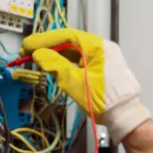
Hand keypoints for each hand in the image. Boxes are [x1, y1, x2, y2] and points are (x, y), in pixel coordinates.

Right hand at [21, 29, 150, 142]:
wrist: (126, 116)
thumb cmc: (103, 99)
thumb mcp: (75, 83)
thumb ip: (55, 66)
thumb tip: (38, 54)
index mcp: (97, 46)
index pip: (66, 35)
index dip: (44, 39)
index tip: (26, 45)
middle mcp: (101, 46)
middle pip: (70, 40)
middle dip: (47, 46)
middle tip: (27, 53)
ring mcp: (103, 56)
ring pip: (74, 50)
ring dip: (55, 53)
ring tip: (36, 59)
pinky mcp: (102, 67)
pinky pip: (80, 58)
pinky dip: (65, 61)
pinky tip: (53, 65)